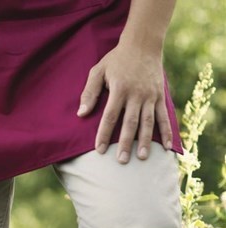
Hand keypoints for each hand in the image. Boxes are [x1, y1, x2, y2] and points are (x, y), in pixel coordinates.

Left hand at [77, 43, 171, 163]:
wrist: (143, 44)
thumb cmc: (116, 60)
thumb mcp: (98, 71)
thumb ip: (89, 92)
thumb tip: (81, 114)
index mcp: (119, 89)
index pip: (110, 116)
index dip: (104, 134)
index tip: (99, 150)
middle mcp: (136, 94)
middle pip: (130, 123)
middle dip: (125, 143)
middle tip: (121, 161)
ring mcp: (150, 96)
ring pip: (148, 122)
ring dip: (145, 141)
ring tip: (141, 158)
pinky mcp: (160, 96)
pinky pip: (164, 117)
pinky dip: (167, 132)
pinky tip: (166, 147)